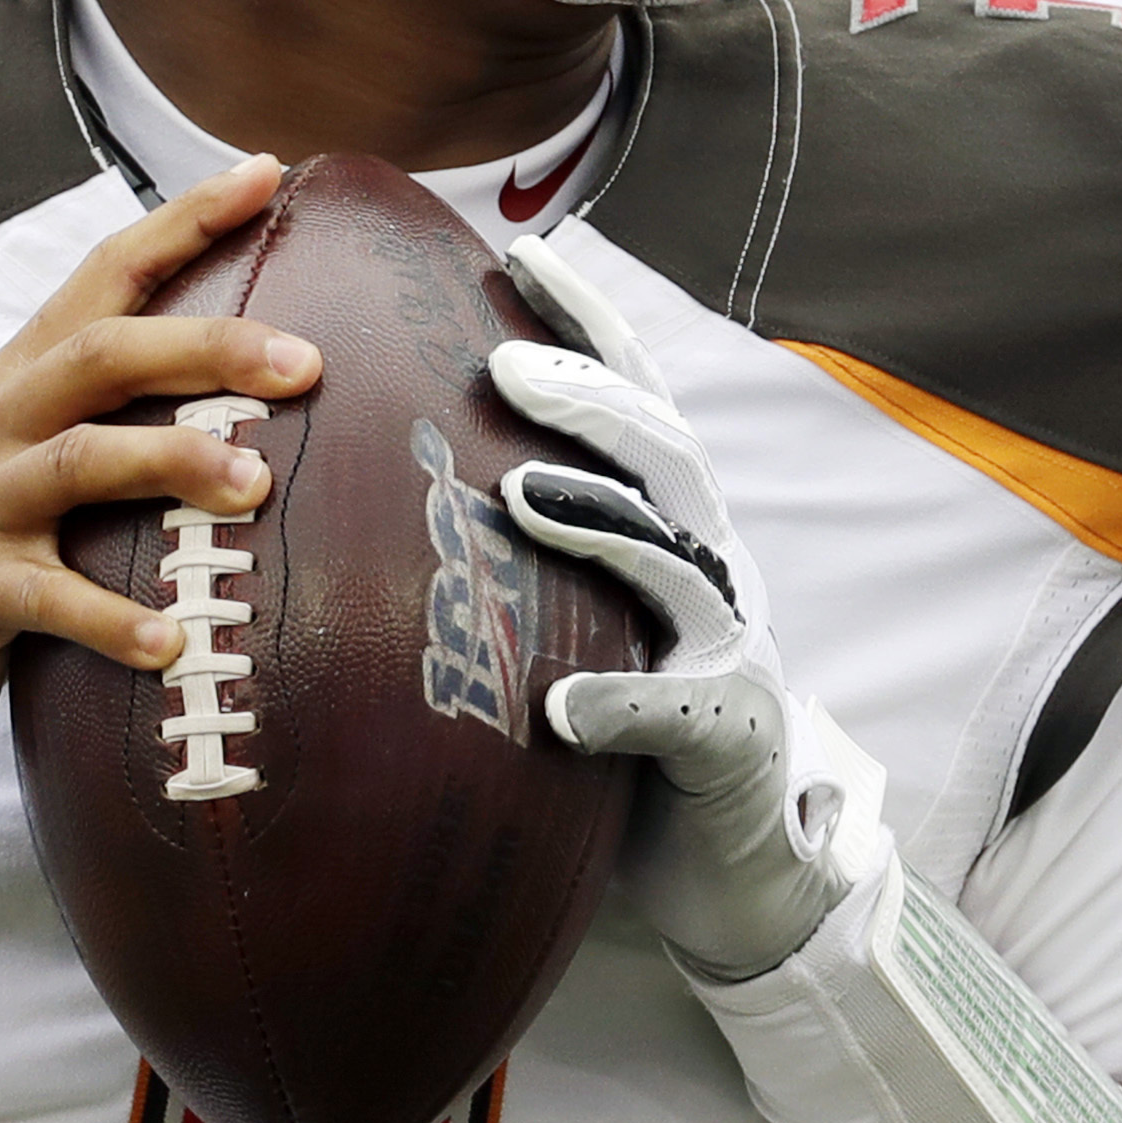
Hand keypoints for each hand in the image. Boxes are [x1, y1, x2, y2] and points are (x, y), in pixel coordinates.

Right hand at [0, 156, 320, 785]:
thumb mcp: (11, 464)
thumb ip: (97, 423)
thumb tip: (237, 407)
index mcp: (14, 382)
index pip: (103, 277)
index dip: (183, 222)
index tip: (264, 175)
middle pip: (103, 356)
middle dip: (208, 349)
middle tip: (305, 363)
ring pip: (78, 460)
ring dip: (173, 463)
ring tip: (256, 485)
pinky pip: (48, 599)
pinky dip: (113, 619)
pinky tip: (172, 643)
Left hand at [488, 235, 887, 979]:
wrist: (731, 868)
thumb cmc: (625, 735)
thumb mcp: (573, 623)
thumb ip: (518, 554)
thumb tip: (390, 471)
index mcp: (668, 528)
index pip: (632, 402)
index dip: (587, 324)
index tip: (521, 254)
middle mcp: (707, 570)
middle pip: (660, 460)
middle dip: (589, 402)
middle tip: (505, 364)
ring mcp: (727, 651)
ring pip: (674, 565)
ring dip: (600, 525)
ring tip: (524, 493)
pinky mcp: (727, 741)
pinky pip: (676, 714)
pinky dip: (622, 704)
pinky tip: (564, 706)